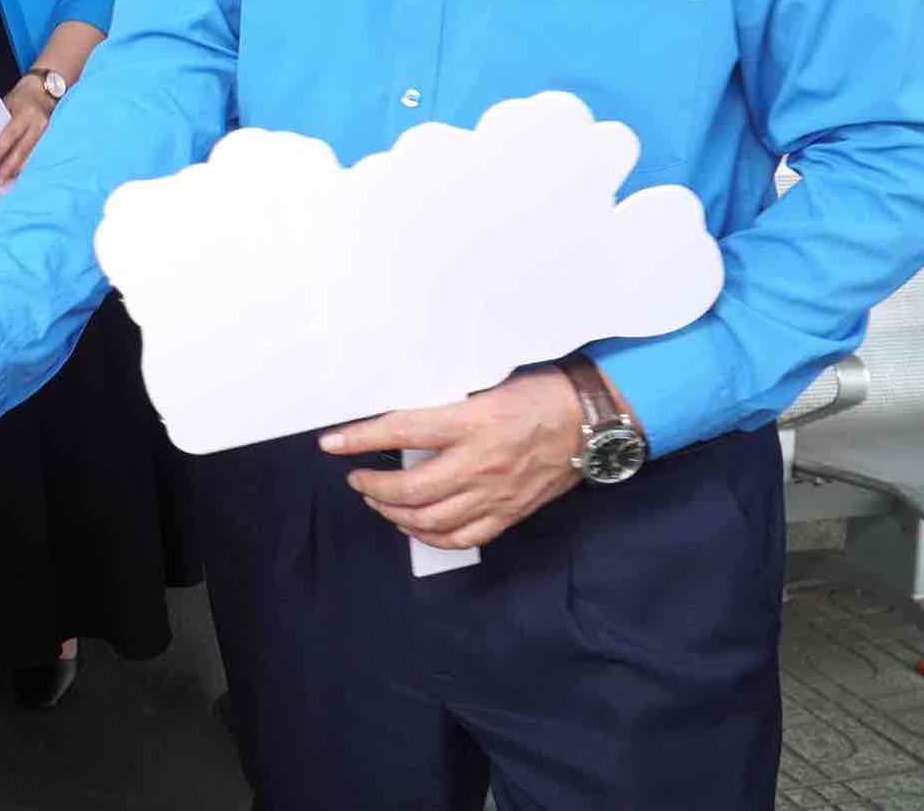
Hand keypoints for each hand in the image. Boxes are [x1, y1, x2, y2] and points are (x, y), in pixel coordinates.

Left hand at [0, 76, 54, 184]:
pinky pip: (39, 154)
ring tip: (8, 180)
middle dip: (10, 166)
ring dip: (19, 169)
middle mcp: (40, 123)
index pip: (11, 134)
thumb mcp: (8, 104)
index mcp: (27, 113)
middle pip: (23, 149)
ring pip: (33, 155)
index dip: (0, 150)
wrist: (45, 89)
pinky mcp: (52, 138)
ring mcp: (49, 132)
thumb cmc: (22, 97)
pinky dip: (29, 164)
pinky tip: (21, 173)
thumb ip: (1, 123)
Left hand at [321, 366, 585, 550]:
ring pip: (430, 519)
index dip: (360, 439)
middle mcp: (480, 463)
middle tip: (357, 478)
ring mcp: (495, 494)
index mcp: (472, 422)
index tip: (332, 443)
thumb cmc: (541, 395)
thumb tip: (403, 415)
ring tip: (378, 501)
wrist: (591, 423)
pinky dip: (430, 536)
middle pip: (410, 489)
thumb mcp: (488, 386)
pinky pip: (462, 537)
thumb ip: (448, 404)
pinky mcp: (509, 513)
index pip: (401, 431)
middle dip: (373, 487)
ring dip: (394, 513)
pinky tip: (414, 525)